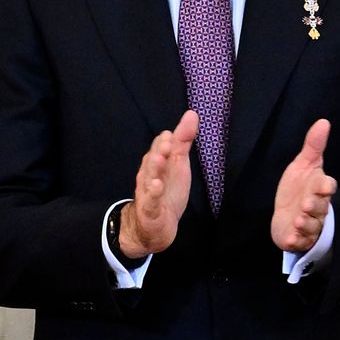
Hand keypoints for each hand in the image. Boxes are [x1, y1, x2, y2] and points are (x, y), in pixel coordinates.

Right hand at [119, 110, 197, 257]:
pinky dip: (152, 193)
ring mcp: (148, 192)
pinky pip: (150, 201)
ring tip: (161, 158)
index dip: (166, 141)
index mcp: (157, 163)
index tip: (172, 132)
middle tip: (167, 140)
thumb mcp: (178, 164)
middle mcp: (150, 174)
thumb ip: (183, 140)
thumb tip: (192, 113)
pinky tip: (156, 186)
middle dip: (159, 150)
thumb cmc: (167, 190)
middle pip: (153, 160)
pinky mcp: (150, 210)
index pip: (160, 148)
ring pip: (149, 178)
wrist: (154, 225)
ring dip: (154, 167)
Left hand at [271, 119, 336, 252]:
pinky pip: (299, 241)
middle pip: (319, 207)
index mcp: (319, 189)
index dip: (325, 186)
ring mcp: (308, 225)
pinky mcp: (297, 238)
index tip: (324, 184)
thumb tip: (323, 121)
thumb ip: (313, 146)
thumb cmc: (299, 188)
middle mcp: (317, 208)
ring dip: (306, 223)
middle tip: (307, 203)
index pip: (326, 187)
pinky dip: (296, 240)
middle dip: (314, 206)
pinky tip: (291, 238)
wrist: (287, 214)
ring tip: (299, 220)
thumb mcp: (304, 165)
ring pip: (311, 225)